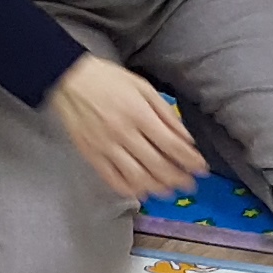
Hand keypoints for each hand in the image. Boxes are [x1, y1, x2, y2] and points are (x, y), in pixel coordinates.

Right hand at [47, 54, 206, 202]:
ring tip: (170, 192)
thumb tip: (186, 138)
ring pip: (137, 177)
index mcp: (139, 115)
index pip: (172, 145)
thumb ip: (166, 114)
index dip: (190, 161)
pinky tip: (142, 191)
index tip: (202, 169)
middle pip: (158, 165)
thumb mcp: (144, 88)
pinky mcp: (91, 155)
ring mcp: (106, 147)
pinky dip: (130, 189)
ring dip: (157, 188)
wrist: (70, 80)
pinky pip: (113, 179)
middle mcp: (124, 134)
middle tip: (191, 185)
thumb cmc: (109, 80)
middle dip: (179, 178)